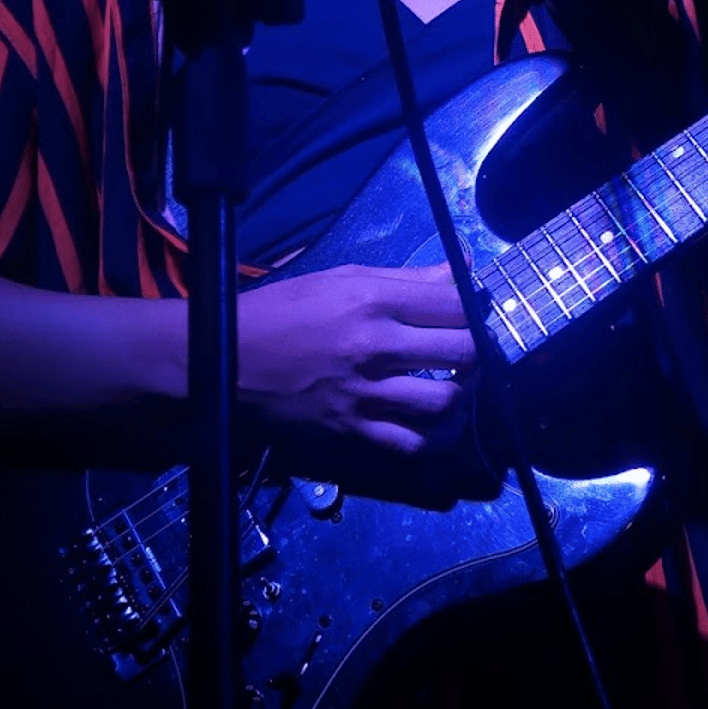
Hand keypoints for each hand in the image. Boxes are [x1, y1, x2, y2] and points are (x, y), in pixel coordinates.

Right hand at [236, 262, 478, 453]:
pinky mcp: (353, 429)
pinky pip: (412, 443)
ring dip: (464, 393)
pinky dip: (434, 436)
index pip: (455, 303)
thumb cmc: (285, 310)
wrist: (228, 357)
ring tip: (458, 384)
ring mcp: (366, 392)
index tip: (474, 312)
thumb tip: (459, 265)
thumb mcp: (343, 277)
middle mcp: (375, 346)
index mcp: (373, 300)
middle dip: (479, 349)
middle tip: (473, 349)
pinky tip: (436, 422)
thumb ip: (406, 277)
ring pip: (446, 401)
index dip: (476, 307)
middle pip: (463, 350)